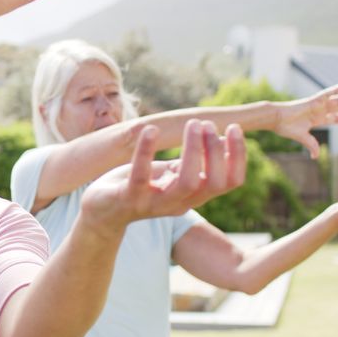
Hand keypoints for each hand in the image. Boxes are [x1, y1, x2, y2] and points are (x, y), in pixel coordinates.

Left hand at [81, 120, 245, 228]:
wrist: (100, 212)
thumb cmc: (137, 187)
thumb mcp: (170, 174)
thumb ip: (194, 162)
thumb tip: (223, 138)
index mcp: (192, 196)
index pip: (229, 182)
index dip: (237, 157)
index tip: (235, 128)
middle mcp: (178, 203)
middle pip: (212, 183)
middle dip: (215, 152)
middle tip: (205, 124)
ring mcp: (154, 203)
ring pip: (186, 183)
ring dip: (192, 151)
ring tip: (193, 124)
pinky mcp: (128, 199)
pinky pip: (140, 176)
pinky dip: (146, 151)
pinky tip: (150, 129)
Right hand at [274, 82, 337, 157]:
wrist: (276, 118)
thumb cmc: (285, 127)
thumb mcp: (302, 138)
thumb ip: (311, 145)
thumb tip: (315, 157)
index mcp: (318, 119)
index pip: (337, 119)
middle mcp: (320, 110)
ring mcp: (318, 104)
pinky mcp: (314, 100)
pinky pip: (327, 93)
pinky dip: (336, 89)